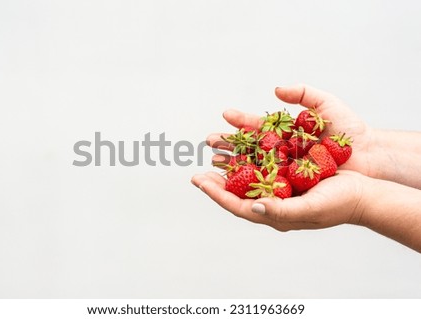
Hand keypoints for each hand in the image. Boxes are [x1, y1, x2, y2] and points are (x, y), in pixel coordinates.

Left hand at [191, 170, 368, 230]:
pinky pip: (263, 163)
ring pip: (247, 177)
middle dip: (218, 182)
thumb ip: (281, 211)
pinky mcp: (288, 172)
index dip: (217, 194)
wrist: (363, 191)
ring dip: (230, 165)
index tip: (199, 181)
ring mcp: (280, 187)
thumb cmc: (339, 203)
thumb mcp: (310, 208)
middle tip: (199, 172)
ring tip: (215, 154)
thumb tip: (252, 208)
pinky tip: (241, 146)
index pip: (238, 206)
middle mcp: (273, 202)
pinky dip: (250, 155)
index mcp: (275, 214)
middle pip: (238, 193)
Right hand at [207, 84, 376, 177]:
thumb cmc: (351, 132)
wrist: (369, 158)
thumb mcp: (326, 105)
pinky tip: (232, 184)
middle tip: (209, 143)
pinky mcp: (291, 188)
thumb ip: (303, 93)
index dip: (241, 121)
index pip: (257, 127)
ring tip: (214, 162)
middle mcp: (281, 153)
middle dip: (228, 145)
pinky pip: (266, 186)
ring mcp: (285, 171)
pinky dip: (247, 185)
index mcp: (285, 134)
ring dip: (231, 166)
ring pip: (252, 168)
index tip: (226, 115)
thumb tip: (276, 89)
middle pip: (248, 149)